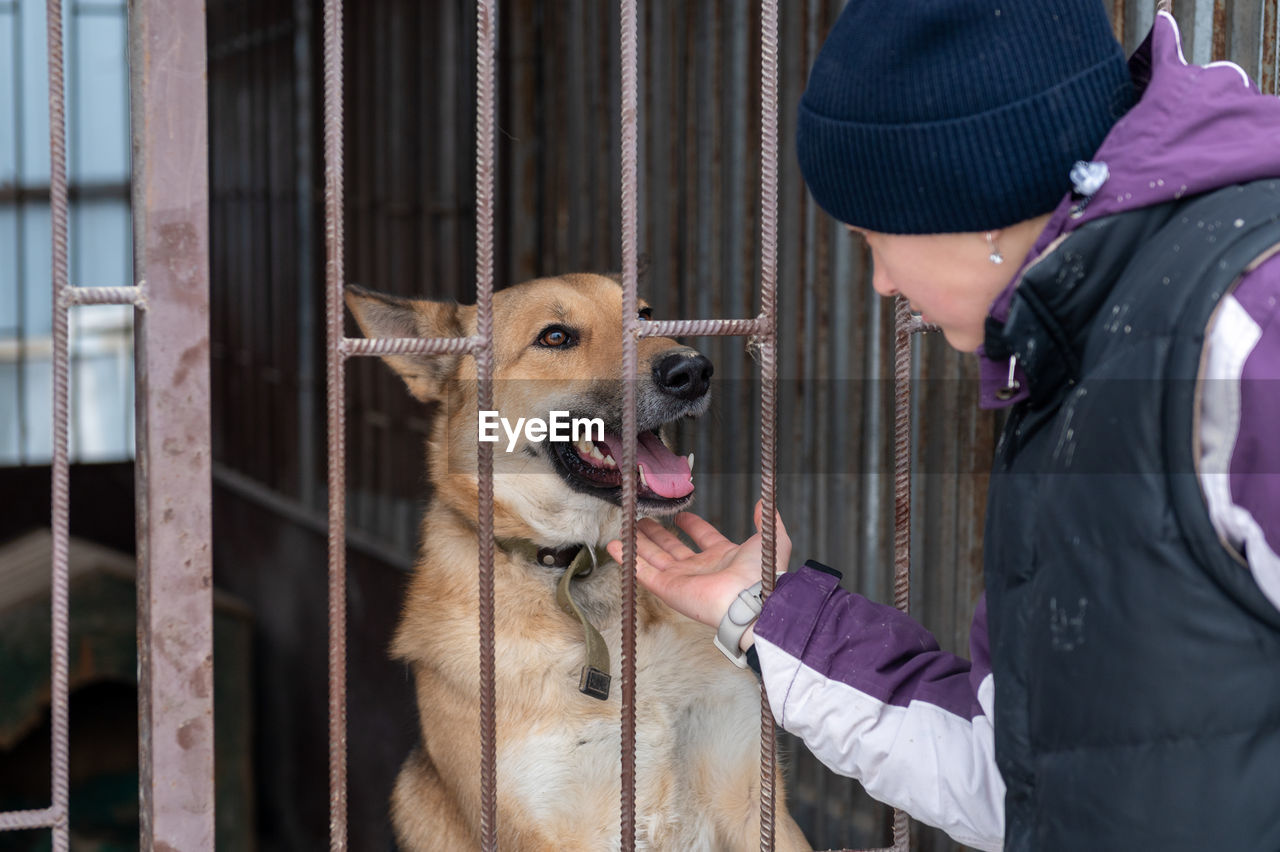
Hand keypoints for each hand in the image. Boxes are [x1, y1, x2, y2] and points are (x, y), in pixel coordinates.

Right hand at [606, 500, 790, 630]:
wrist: (752, 599)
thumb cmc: (762, 573)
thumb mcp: (770, 537)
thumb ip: (767, 518)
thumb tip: (764, 502)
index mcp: (723, 557)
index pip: (704, 538)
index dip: (693, 526)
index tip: (681, 516)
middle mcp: (701, 569)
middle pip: (673, 548)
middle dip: (658, 534)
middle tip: (645, 520)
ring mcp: (682, 580)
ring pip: (654, 558)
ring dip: (639, 543)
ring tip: (626, 528)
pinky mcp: (668, 589)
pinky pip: (642, 572)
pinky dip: (627, 559)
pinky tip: (615, 546)